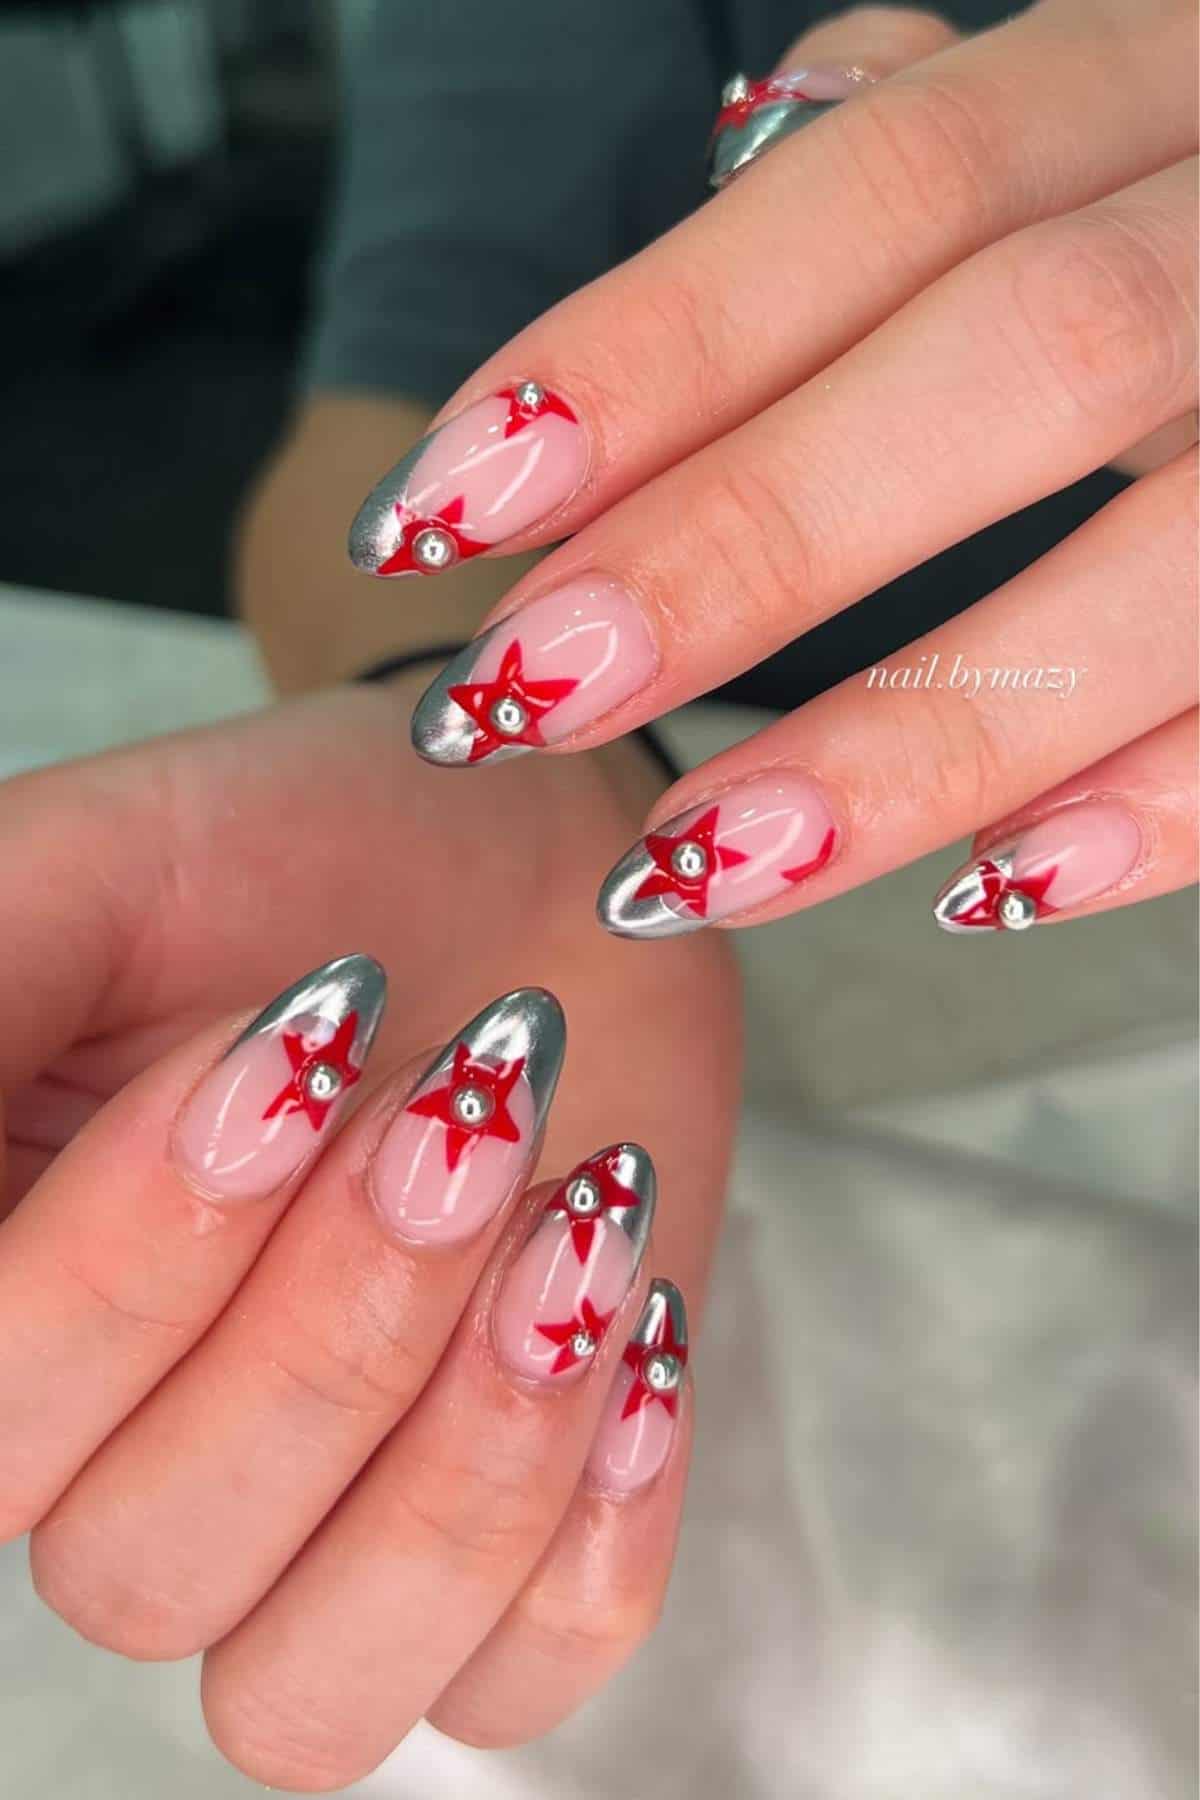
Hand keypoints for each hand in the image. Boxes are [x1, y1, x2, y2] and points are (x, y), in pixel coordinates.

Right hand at [0, 680, 738, 1789]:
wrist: (539, 874)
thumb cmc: (309, 856)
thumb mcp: (102, 870)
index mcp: (8, 1310)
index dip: (137, 1263)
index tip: (295, 1041)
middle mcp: (129, 1460)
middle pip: (144, 1568)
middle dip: (334, 1321)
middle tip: (463, 1096)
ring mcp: (313, 1535)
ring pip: (306, 1692)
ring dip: (462, 1453)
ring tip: (575, 1214)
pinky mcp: (500, 1559)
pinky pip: (514, 1687)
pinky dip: (591, 1526)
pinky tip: (638, 1319)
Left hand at [349, 0, 1196, 940]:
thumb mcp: (1120, 104)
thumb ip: (953, 130)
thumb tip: (758, 139)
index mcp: (1167, 74)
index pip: (884, 185)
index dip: (647, 351)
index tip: (436, 509)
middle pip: (1020, 357)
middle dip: (747, 538)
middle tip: (516, 695)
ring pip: (1178, 558)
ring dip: (918, 736)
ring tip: (694, 864)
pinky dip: (1162, 806)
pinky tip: (986, 895)